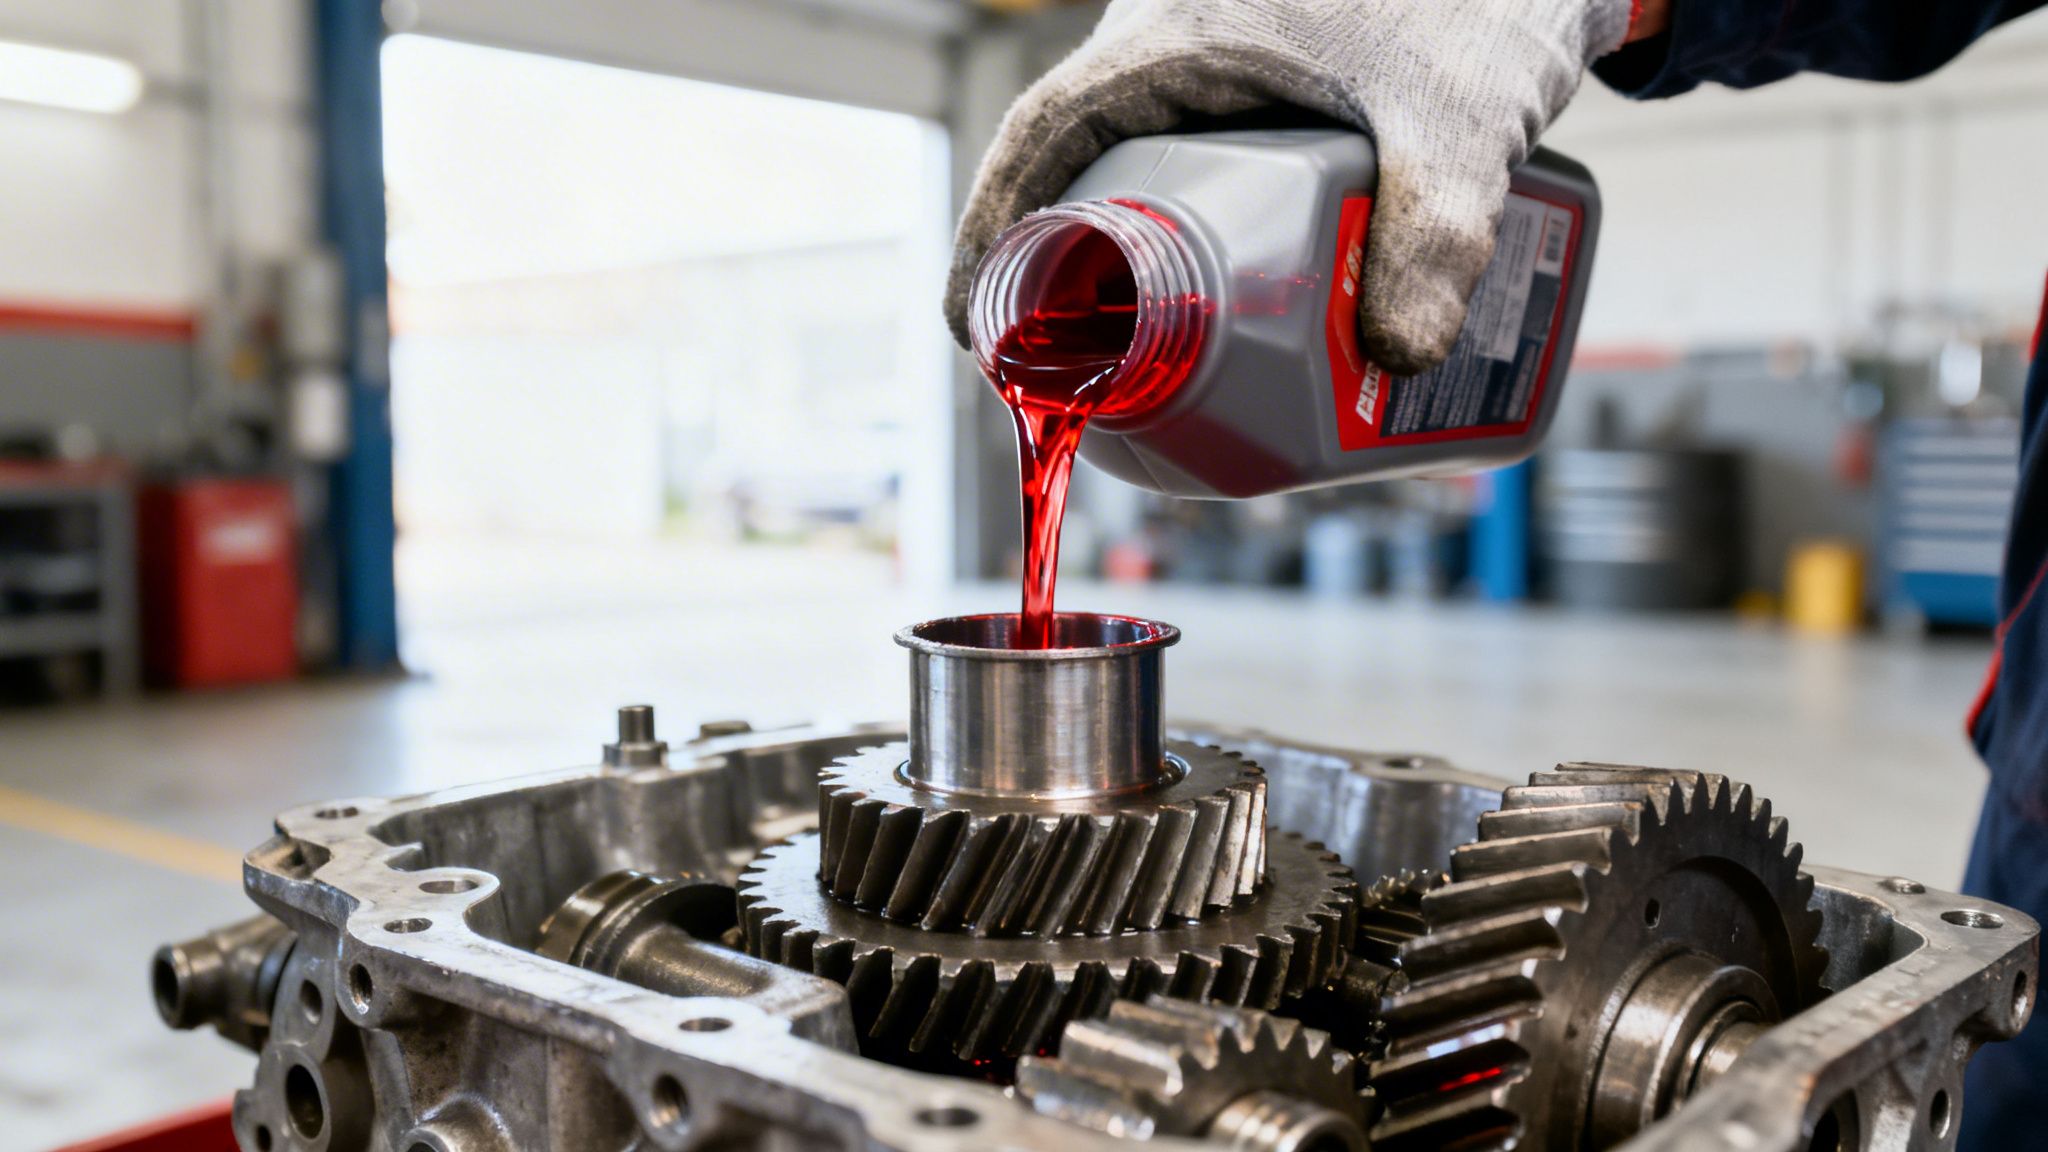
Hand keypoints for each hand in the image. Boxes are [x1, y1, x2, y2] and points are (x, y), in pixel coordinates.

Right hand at [945, 0, 1632, 376]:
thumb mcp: (1461, 115)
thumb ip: (1440, 231)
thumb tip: (1402, 360)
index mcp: (1180, 35)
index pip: (1045, 134)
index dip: (993, 233)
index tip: (973, 326)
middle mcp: (1178, 49)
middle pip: (1083, 170)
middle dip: (1067, 275)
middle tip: (1082, 375)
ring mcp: (1220, 70)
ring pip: (1140, 174)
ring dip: (1133, 264)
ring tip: (1149, 361)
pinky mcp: (1264, 93)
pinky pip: (1197, 170)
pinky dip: (1193, 239)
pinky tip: (1227, 305)